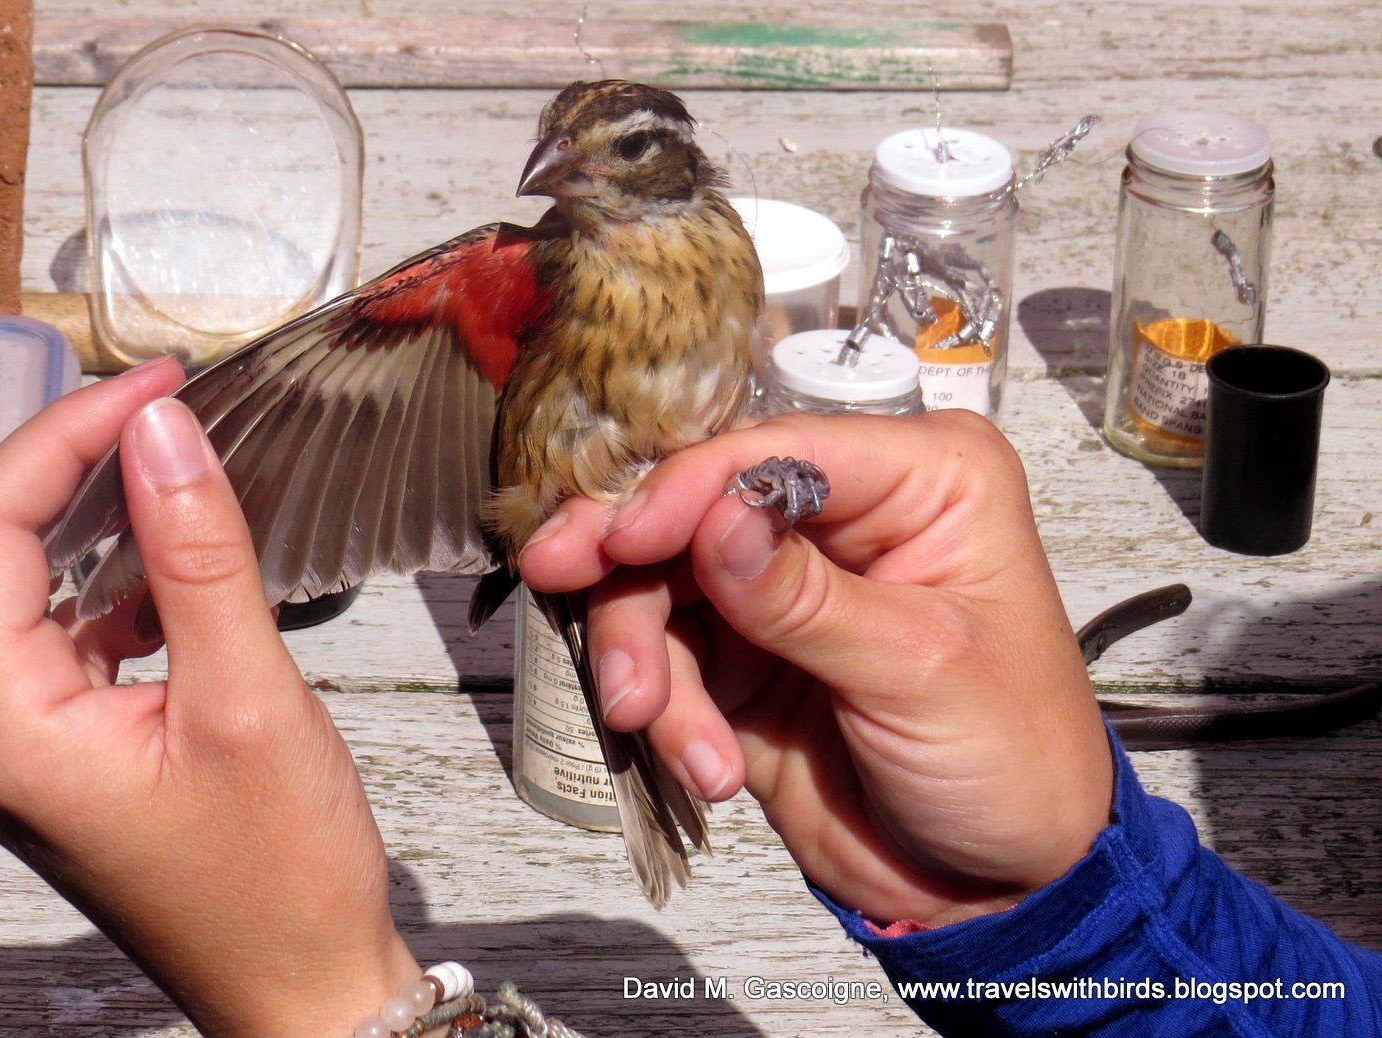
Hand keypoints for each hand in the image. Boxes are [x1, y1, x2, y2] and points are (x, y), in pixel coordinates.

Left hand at [0, 360, 417, 1036]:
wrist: (299, 984)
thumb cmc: (279, 876)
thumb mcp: (249, 701)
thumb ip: (198, 555)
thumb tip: (162, 428)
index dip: (64, 434)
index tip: (156, 383)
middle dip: (75, 459)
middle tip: (173, 402)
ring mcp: (9, 742)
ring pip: (23, 579)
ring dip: (96, 511)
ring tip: (181, 460)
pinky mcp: (51, 745)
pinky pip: (60, 626)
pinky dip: (114, 575)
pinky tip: (178, 555)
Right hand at [519, 410, 1113, 927]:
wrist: (995, 887)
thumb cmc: (1012, 758)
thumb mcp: (919, 669)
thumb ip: (805, 597)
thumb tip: (715, 520)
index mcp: (919, 480)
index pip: (778, 453)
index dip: (687, 487)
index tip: (619, 536)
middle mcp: (842, 518)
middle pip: (696, 507)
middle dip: (630, 564)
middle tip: (559, 581)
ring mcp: (781, 589)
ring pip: (660, 584)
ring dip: (644, 658)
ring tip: (652, 723)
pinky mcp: (741, 657)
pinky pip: (665, 659)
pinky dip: (666, 713)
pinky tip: (709, 767)